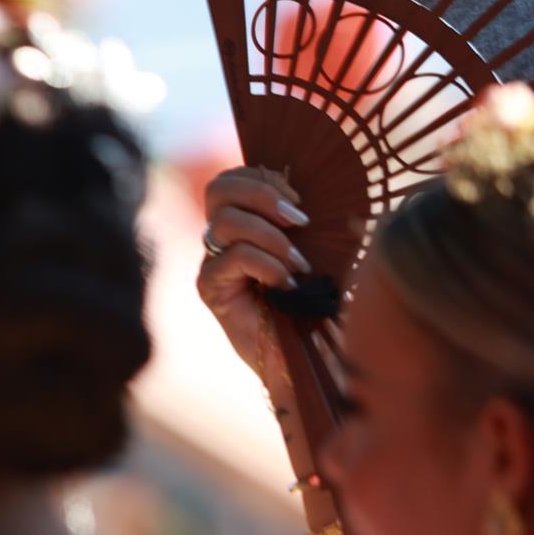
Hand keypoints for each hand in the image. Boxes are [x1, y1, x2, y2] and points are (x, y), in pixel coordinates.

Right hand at [197, 167, 310, 378]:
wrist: (311, 356)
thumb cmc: (323, 301)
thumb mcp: (322, 246)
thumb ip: (306, 215)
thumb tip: (308, 187)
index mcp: (246, 222)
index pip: (234, 178)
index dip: (265, 178)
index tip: (302, 200)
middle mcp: (223, 240)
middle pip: (219, 188)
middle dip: (262, 194)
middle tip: (299, 220)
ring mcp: (213, 263)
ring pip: (226, 222)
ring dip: (272, 237)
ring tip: (299, 263)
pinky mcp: (211, 289)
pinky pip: (232, 257)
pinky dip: (266, 264)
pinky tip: (287, 284)